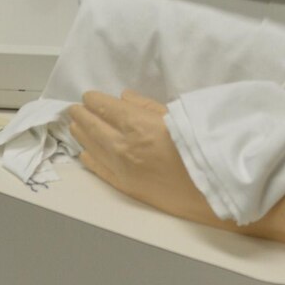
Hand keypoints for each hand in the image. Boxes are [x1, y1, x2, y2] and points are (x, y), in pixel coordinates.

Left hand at [69, 90, 215, 224]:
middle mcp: (123, 145)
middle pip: (93, 126)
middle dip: (82, 115)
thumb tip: (123, 98)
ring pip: (92, 147)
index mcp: (136, 124)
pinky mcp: (125, 186)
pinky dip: (89, 159)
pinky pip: (100, 170)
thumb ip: (146, 106)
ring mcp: (121, 168)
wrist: (211, 188)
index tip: (88, 96)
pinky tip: (84, 153)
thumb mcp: (175, 116)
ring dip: (81, 134)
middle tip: (73, 109)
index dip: (94, 100)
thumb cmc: (198, 147)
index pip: (105, 107)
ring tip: (74, 126)